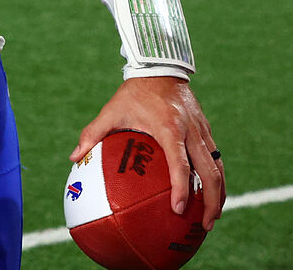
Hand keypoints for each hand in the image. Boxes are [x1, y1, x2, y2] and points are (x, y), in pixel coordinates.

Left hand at [69, 77, 224, 229]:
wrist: (160, 67)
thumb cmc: (134, 92)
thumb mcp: (112, 110)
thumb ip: (92, 133)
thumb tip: (73, 157)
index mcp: (169, 128)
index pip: (179, 164)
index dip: (181, 188)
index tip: (178, 209)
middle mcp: (190, 131)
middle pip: (209, 171)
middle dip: (210, 200)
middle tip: (205, 225)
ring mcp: (202, 131)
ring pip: (218, 167)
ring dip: (219, 193)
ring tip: (212, 217)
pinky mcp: (206, 129)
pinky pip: (216, 158)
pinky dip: (217, 178)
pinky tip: (210, 194)